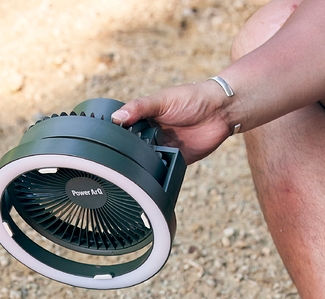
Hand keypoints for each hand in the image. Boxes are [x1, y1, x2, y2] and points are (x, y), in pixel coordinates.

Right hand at [111, 81, 233, 163]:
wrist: (221, 111)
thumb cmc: (192, 98)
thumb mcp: (162, 100)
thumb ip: (139, 108)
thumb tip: (116, 117)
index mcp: (144, 118)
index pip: (124, 130)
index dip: (115, 136)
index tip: (104, 144)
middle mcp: (151, 134)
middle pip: (132, 149)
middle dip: (126, 154)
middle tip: (116, 161)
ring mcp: (163, 148)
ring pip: (145, 162)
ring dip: (141, 165)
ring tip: (131, 169)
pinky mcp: (176, 160)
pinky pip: (162, 170)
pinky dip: (157, 173)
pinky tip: (150, 174)